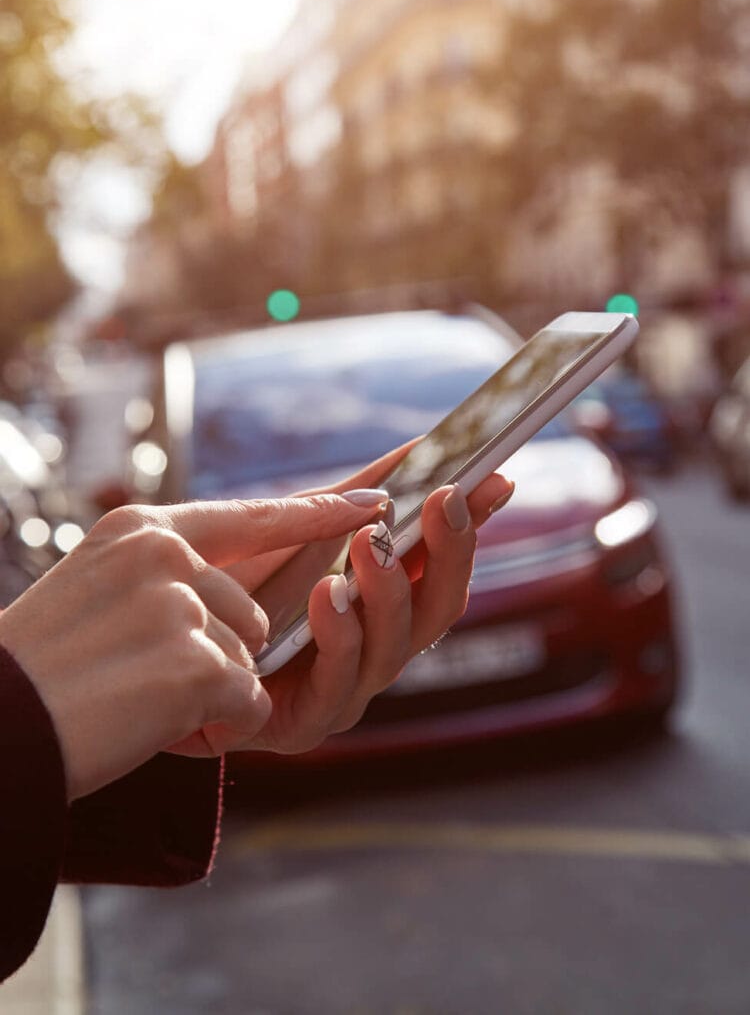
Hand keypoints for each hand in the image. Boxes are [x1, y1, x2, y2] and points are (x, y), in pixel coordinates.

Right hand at [0, 492, 387, 799]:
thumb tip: (246, 610)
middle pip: (252, 617)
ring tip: (132, 697)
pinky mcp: (196, 665)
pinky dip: (214, 726)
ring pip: (248, 663)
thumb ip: (167, 580)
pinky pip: (246, 703)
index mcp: (142, 531)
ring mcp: (182, 607)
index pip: (251, 517)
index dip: (317, 513)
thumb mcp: (97, 591)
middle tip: (139, 678)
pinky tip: (151, 722)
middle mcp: (166, 557)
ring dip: (208, 694)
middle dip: (215, 660)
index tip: (374, 500)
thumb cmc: (40, 672)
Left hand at [212, 444, 514, 753]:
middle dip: (449, 553)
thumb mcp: (286, 527)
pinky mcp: (300, 724)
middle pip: (438, 611)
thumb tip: (416, 450)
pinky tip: (329, 594)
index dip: (473, 528)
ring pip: (394, 649)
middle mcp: (373, 648)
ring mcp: (343, 689)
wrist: (152, 639)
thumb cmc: (224, 586)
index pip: (441, 567)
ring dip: (388, 592)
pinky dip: (339, 638)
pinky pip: (335, 687)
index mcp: (378, 604)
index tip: (497, 480)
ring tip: (372, 542)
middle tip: (445, 499)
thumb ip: (346, 499)